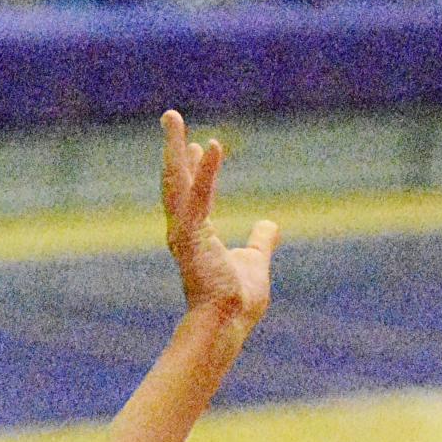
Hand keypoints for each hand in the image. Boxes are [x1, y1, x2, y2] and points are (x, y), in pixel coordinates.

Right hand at [160, 110, 279, 329]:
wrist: (230, 323)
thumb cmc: (238, 302)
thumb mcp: (255, 263)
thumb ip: (261, 242)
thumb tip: (271, 225)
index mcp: (197, 236)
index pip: (195, 195)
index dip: (197, 171)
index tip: (197, 147)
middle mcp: (184, 231)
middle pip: (175, 182)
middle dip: (173, 148)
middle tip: (171, 117)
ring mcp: (184, 232)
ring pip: (175, 182)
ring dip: (173, 148)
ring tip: (172, 119)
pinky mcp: (190, 236)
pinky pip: (197, 197)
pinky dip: (204, 172)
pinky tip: (212, 146)